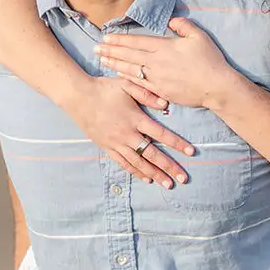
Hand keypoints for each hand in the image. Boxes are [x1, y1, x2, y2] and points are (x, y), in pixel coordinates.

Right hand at [65, 75, 194, 187]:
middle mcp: (127, 134)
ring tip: (168, 184)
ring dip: (155, 174)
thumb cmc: (104, 88)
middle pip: (152, 154)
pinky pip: (124, 163)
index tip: (191, 152)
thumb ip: (147, 94)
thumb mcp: (126, 85)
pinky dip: (136, 172)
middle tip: (183, 178)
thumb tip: (166, 104)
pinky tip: (147, 179)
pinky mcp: (107, 147)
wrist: (78, 97)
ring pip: (139, 163)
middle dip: (169, 167)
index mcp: (135, 118)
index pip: (161, 134)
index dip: (177, 143)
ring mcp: (116, 143)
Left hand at [96, 18, 239, 110]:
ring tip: (101, 59)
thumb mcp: (199, 36)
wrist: (216, 87)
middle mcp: (157, 62)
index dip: (120, 39)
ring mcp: (157, 78)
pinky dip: (126, 78)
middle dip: (111, 50)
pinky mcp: (160, 91)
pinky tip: (118, 74)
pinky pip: (138, 83)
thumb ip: (183, 25)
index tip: (106, 37)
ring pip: (130, 69)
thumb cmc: (210, 60)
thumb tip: (171, 20)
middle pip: (129, 55)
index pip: (136, 41)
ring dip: (114, 63)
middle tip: (95, 47)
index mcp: (164, 47)